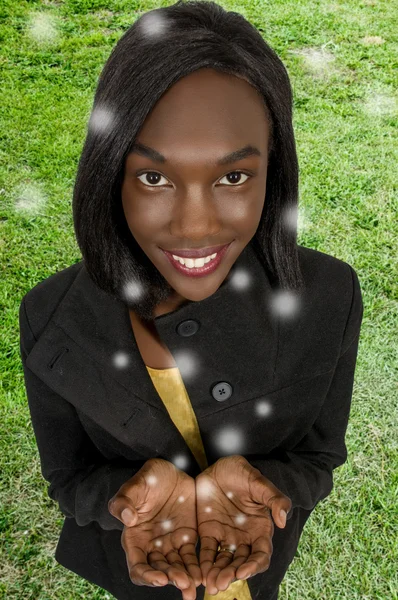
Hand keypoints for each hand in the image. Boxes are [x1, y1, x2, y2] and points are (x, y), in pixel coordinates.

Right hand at [108, 458, 201, 599]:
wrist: (170, 471)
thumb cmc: (147, 478)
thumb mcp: (134, 486)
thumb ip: (124, 501)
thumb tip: (127, 519)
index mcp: (135, 538)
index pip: (138, 566)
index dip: (147, 576)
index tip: (161, 579)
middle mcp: (151, 546)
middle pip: (160, 571)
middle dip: (171, 579)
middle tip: (185, 583)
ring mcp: (170, 544)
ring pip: (177, 568)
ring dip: (186, 578)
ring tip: (196, 584)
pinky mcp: (186, 538)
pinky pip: (191, 557)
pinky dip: (197, 567)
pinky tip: (205, 573)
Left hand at [195, 455, 291, 594]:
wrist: (218, 465)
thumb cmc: (242, 472)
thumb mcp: (258, 482)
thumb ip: (274, 499)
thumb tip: (283, 521)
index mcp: (260, 529)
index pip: (261, 555)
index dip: (253, 566)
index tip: (242, 572)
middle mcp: (244, 538)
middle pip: (240, 563)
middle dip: (232, 575)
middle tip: (220, 583)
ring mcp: (226, 537)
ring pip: (223, 562)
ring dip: (217, 574)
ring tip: (209, 583)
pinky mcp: (208, 533)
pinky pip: (206, 552)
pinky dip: (203, 564)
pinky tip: (198, 572)